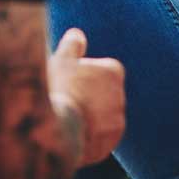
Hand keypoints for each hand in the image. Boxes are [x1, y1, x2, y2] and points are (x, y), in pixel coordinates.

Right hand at [49, 28, 126, 165]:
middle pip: (101, 95)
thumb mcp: (62, 61)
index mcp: (113, 71)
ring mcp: (117, 122)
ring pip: (100, 118)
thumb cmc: (59, 89)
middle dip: (87, 98)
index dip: (83, 77)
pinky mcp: (109, 144)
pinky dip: (86, 138)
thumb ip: (72, 46)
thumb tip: (77, 35)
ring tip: (65, 120)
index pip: (102, 71)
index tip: (68, 82)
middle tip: (64, 101)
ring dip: (87, 119)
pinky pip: (97, 139)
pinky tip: (69, 136)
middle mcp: (121, 96)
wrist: (58, 130)